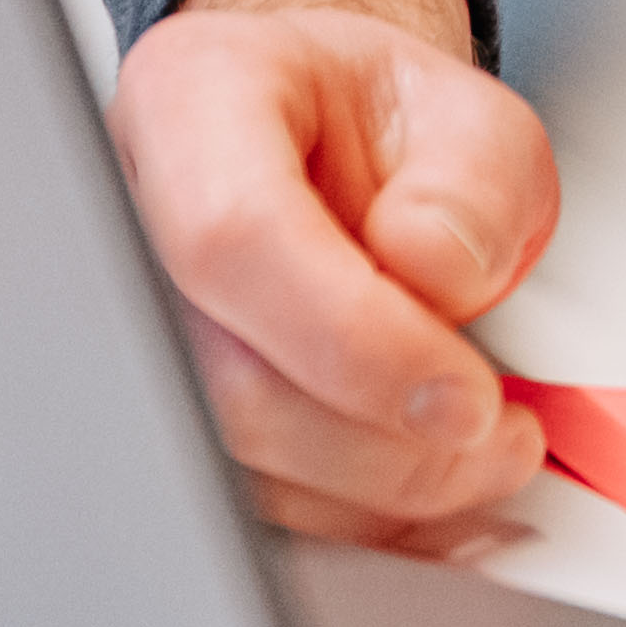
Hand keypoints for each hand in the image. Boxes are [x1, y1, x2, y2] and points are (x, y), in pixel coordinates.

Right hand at [110, 0, 556, 549]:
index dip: (354, 339)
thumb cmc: (373, 123)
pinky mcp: (164, 425)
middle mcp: (128, 224)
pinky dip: (352, 521)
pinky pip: (245, 508)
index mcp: (190, 104)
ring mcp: (129, 338)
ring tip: (480, 459)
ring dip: (377, 494)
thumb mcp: (465, 106)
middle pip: (223, 387)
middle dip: (382, 444)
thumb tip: (433, 269)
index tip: (463, 396)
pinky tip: (427, 499)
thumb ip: (476, 172)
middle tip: (497, 438)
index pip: (234, 237)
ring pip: (229, 470)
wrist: (325, 147)